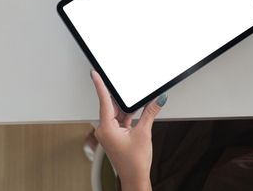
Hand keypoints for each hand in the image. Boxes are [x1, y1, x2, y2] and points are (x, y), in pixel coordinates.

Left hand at [91, 70, 166, 190]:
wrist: (135, 178)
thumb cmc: (134, 163)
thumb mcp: (144, 133)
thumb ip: (150, 113)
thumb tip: (158, 100)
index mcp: (106, 128)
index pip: (103, 101)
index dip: (100, 85)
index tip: (95, 74)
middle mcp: (104, 129)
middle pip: (111, 106)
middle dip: (121, 99)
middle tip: (127, 88)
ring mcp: (109, 132)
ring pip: (117, 113)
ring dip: (127, 109)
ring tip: (137, 107)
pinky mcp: (114, 135)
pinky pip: (120, 119)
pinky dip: (128, 116)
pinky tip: (136, 113)